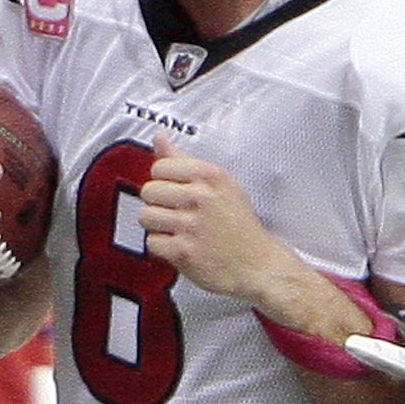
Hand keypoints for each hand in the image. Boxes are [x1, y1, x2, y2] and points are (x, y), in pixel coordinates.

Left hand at [136, 143, 308, 310]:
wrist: (258, 265)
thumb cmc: (240, 226)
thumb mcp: (221, 185)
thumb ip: (185, 161)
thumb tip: (159, 138)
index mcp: (210, 176)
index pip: (160, 167)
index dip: (164, 181)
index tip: (176, 192)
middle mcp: (200, 198)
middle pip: (149, 191)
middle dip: (159, 204)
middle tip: (178, 214)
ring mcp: (190, 225)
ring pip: (146, 216)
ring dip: (159, 226)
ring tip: (179, 230)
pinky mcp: (183, 251)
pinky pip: (152, 242)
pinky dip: (163, 248)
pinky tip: (181, 246)